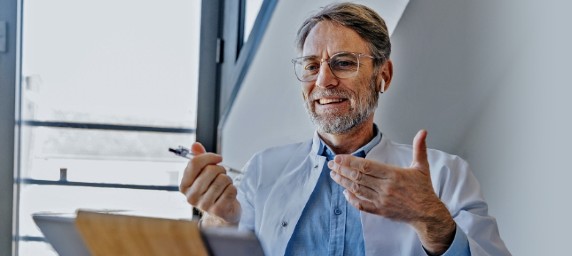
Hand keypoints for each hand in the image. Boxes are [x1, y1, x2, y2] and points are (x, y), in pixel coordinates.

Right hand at [179, 142, 240, 224]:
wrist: (221, 215)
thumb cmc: (212, 191)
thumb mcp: (204, 174)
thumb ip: (199, 159)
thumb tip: (195, 145)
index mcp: (184, 186)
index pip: (194, 163)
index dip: (209, 157)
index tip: (218, 158)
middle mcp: (191, 197)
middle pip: (210, 170)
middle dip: (221, 170)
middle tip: (221, 176)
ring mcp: (204, 205)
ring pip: (223, 179)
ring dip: (228, 180)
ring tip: (224, 187)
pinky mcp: (218, 210)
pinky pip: (231, 189)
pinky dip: (233, 189)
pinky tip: (228, 195)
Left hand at [329, 130, 455, 253]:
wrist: (427, 213)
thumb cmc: (423, 189)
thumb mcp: (422, 166)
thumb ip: (420, 148)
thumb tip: (423, 131)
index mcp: (393, 175)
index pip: (366, 166)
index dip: (349, 162)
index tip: (338, 158)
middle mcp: (385, 188)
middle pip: (358, 177)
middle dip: (342, 170)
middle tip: (331, 164)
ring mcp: (381, 200)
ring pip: (357, 190)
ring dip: (343, 182)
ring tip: (333, 175)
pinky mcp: (380, 211)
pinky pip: (362, 205)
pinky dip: (352, 199)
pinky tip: (344, 192)